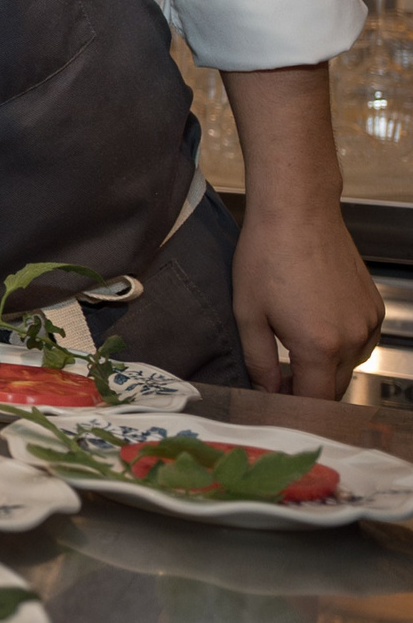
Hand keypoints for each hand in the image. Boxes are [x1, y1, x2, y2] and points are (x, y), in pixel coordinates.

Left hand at [232, 203, 382, 396]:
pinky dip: (341, 346)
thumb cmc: (266, 257)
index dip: (294, 409)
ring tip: (293, 345)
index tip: (275, 404)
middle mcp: (352, 338)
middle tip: (277, 378)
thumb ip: (259, 362)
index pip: (315, 402)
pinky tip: (316, 326)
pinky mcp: (374, 307)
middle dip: (307, 390)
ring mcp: (368, 322)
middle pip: (334, 388)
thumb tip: (267, 393)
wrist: (298, 213)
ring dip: (325, 368)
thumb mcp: (248, 314)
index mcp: (319, 345)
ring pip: (349, 366)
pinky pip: (361, 343)